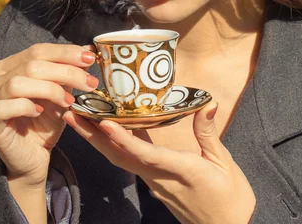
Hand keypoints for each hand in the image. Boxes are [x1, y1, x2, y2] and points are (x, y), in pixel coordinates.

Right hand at [0, 44, 98, 187]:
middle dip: (65, 71)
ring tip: (69, 101)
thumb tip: (88, 50)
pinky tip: (40, 113)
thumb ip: (69, 73)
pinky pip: (5, 107)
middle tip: (90, 83)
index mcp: (12, 67)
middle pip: (32, 64)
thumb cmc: (45, 123)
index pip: (38, 50)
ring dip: (49, 89)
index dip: (65, 52)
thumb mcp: (61, 94)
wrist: (34, 158)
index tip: (90, 57)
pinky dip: (26, 107)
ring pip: (18, 83)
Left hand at [62, 103, 255, 223]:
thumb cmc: (229, 197)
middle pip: (119, 156)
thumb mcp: (224, 163)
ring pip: (120, 160)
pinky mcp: (154, 183)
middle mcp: (159, 177)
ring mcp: (153, 182)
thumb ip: (209, 133)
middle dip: (93, 136)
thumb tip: (207, 103)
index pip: (145, 154)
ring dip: (97, 140)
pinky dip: (114, 144)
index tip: (104, 123)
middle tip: (72, 114)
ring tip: (80, 118)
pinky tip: (107, 128)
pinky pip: (129, 162)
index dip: (124, 139)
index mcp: (179, 169)